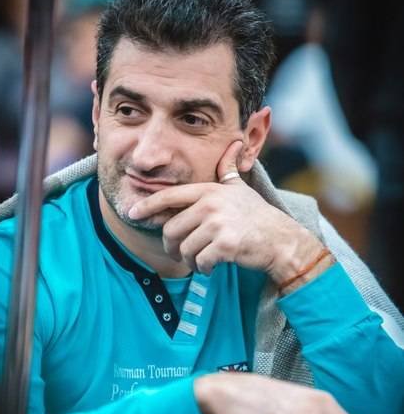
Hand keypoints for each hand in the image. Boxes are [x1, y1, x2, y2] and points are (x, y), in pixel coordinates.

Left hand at [128, 140, 324, 282]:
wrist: (281, 240)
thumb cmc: (258, 216)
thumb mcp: (241, 189)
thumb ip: (229, 170)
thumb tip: (234, 145)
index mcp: (210, 191)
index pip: (170, 197)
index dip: (148, 206)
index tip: (132, 213)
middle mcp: (211, 204)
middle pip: (171, 230)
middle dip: (172, 247)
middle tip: (179, 254)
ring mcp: (218, 224)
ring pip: (184, 249)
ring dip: (189, 261)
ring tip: (201, 261)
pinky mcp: (225, 244)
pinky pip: (200, 261)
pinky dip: (203, 268)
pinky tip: (211, 267)